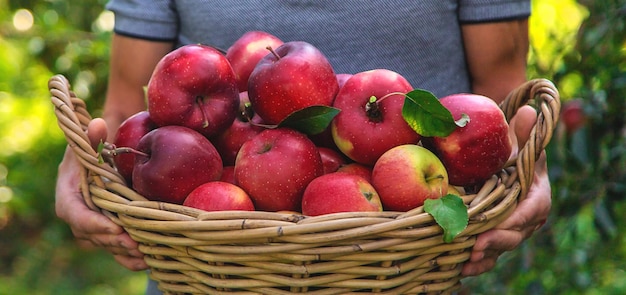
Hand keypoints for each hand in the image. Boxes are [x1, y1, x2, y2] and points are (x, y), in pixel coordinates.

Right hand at [55, 118, 147, 270]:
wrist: (101, 154)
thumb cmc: (95, 146)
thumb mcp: (92, 140)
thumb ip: (94, 136)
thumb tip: (98, 124)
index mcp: (68, 193)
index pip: (76, 213)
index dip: (94, 223)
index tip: (114, 227)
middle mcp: (79, 213)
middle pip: (93, 233)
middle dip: (113, 240)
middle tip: (134, 243)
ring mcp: (94, 223)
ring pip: (106, 243)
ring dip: (124, 252)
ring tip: (145, 257)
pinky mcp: (109, 228)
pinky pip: (117, 245)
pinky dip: (130, 256)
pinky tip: (148, 261)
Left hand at [461, 105, 551, 275]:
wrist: (504, 169)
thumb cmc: (513, 154)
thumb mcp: (518, 142)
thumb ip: (523, 132)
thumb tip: (526, 111)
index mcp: (536, 195)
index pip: (533, 209)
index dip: (519, 218)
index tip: (503, 222)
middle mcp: (525, 218)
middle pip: (514, 233)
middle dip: (496, 241)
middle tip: (477, 246)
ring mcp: (509, 231)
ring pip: (500, 248)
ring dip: (484, 258)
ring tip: (466, 264)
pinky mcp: (494, 238)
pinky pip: (487, 255)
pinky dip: (476, 263)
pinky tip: (460, 270)